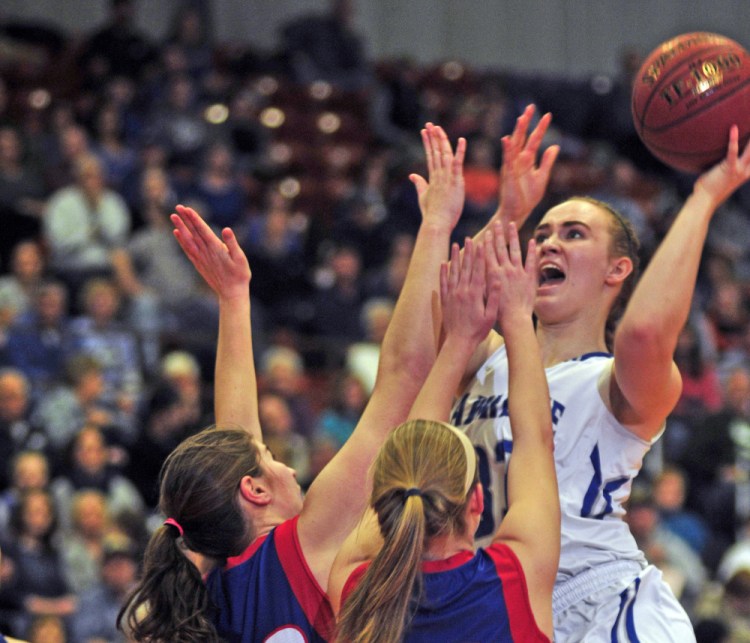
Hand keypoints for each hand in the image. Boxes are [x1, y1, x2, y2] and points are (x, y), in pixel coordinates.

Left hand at [171, 204, 250, 300]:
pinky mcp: (199, 264)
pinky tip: (177, 233)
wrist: (231, 293)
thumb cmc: (240, 275)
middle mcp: (206, 252)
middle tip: (178, 206)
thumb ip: (233, 244)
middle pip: (194, 232)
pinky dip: (181, 241)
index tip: (187, 209)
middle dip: (186, 219)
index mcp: (216, 249)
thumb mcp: (241, 259)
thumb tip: (226, 230)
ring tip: (173, 216)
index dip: (195, 219)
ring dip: (180, 227)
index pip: (203, 230)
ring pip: (188, 240)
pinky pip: (187, 250)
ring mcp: (201, 258)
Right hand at [409, 123, 466, 230]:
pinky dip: (460, 151)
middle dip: (432, 137)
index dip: (427, 143)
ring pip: (444, 154)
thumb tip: (412, 175)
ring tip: (437, 127)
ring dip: (441, 140)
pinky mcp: (455, 181)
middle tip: (429, 124)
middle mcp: (438, 175)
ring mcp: (446, 177)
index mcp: (432, 178)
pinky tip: (461, 140)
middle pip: (435, 151)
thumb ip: (419, 184)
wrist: (436, 223)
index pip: (430, 156)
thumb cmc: (431, 213)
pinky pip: (458, 163)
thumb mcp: (423, 197)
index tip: (424, 131)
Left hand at [440, 237, 498, 344]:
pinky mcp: (445, 300)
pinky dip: (443, 272)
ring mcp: (452, 295)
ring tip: (456, 245)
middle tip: (469, 239)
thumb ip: (493, 297)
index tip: (482, 244)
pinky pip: (443, 283)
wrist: (459, 341)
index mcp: (475, 294)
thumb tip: (496, 280)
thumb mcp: (490, 315)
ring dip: (455, 258)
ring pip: (453, 272)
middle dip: (468, 252)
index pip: (478, 271)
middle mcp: (462, 291)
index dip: (480, 256)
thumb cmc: (478, 330)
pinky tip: (444, 263)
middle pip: (465, 268)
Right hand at [486, 221, 537, 330]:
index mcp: (492, 275)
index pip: (488, 255)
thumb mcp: (484, 296)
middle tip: (497, 223)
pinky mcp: (529, 278)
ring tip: (511, 224)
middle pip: (500, 248)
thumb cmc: (497, 314)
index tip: (486, 233)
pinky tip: (532, 240)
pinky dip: (532, 250)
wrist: (514, 320)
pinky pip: (531, 261)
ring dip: (512, 236)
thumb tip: (473, 271)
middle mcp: (505, 270)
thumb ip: (480, 282)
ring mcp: (518, 273)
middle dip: (498, 235)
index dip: (487, 243)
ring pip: (515, 250)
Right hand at [495, 104, 558, 229]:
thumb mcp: (542, 177)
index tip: (547, 115)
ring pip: (514, 145)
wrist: (518, 212)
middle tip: (531, 107)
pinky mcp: (507, 175)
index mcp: (526, 161)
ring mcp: (512, 166)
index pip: (534, 140)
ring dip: (517, 132)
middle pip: (522, 137)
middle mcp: (518, 160)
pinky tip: (507, 139)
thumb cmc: (527, 198)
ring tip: (521, 118)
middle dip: (526, 123)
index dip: (540, 128)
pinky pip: (507, 160)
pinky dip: (507, 149)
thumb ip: (547, 162)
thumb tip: (554, 146)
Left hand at [694, 125, 749, 209]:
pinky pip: (732, 151)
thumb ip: (726, 167)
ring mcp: (739, 170)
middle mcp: (746, 171)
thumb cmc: (709, 189)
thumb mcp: (722, 177)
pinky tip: (734, 128)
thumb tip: (716, 155)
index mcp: (747, 172)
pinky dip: (733, 139)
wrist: (704, 201)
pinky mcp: (729, 168)